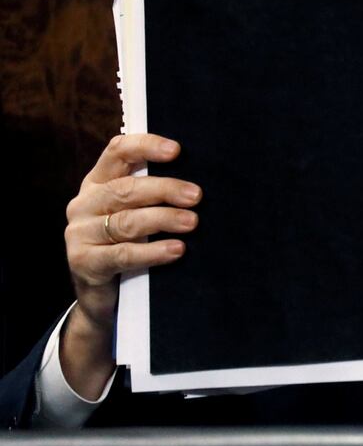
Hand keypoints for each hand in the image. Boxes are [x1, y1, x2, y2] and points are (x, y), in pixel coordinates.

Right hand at [60, 133, 201, 397]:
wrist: (106, 298)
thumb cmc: (131, 245)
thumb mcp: (138, 215)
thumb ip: (155, 194)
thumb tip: (200, 182)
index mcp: (98, 182)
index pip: (118, 152)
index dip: (146, 146)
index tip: (177, 151)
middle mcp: (84, 203)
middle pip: (126, 189)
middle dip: (165, 189)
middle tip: (197, 196)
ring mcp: (79, 233)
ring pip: (127, 221)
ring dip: (163, 219)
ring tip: (192, 222)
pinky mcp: (83, 262)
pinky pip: (122, 254)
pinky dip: (152, 252)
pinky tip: (176, 250)